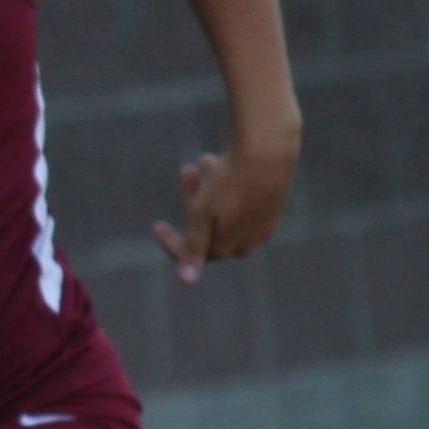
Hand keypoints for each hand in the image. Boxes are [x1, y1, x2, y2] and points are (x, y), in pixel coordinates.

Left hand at [153, 139, 295, 281]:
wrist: (268, 147)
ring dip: (208, 186)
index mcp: (230, 247)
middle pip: (207, 227)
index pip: (193, 254)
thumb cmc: (231, 181)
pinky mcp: (273, 201)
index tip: (156, 226)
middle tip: (185, 170)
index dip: (172, 242)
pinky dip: (226, 182)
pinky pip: (241, 196)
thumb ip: (194, 246)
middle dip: (193, 200)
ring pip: (224, 207)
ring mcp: (264, 221)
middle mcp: (250, 239)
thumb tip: (187, 281)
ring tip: (204, 160)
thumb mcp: (203, 214)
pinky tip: (220, 158)